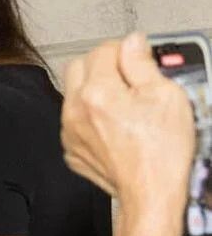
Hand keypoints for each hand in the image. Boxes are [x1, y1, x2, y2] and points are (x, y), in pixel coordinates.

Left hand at [61, 32, 194, 210]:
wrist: (151, 193)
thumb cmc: (161, 152)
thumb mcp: (165, 95)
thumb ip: (142, 63)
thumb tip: (133, 43)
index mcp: (97, 93)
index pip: (102, 50)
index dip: (125, 49)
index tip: (139, 57)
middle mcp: (75, 111)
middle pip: (78, 67)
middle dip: (103, 64)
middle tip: (129, 75)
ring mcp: (70, 132)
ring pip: (74, 94)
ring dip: (95, 90)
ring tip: (126, 102)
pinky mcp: (72, 149)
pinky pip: (75, 121)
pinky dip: (91, 116)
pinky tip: (116, 124)